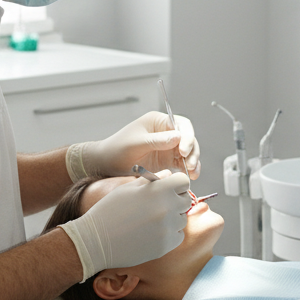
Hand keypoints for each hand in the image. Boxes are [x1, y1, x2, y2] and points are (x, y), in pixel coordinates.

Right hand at [59, 170, 190, 280]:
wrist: (96, 241)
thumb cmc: (109, 211)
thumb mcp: (128, 189)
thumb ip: (152, 180)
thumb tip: (169, 175)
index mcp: (158, 190)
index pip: (184, 181)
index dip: (176, 184)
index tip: (169, 189)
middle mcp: (166, 208)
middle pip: (186, 200)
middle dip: (176, 201)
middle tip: (160, 205)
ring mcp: (167, 229)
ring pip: (182, 219)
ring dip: (172, 218)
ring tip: (151, 221)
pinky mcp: (165, 246)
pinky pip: (177, 236)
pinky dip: (169, 234)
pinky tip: (151, 233)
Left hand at [84, 111, 200, 179]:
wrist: (107, 164)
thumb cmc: (117, 149)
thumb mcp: (136, 143)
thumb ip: (157, 141)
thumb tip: (178, 137)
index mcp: (158, 122)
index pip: (180, 124)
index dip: (187, 136)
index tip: (183, 150)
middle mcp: (166, 132)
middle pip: (188, 138)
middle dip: (192, 151)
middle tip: (190, 165)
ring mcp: (168, 147)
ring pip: (189, 152)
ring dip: (193, 161)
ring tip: (192, 173)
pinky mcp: (167, 161)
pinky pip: (183, 163)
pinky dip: (188, 169)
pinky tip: (191, 176)